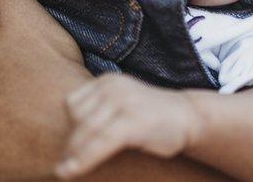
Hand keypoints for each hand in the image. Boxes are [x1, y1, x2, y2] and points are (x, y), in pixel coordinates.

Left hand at [56, 74, 201, 178]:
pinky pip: (101, 142)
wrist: (189, 116)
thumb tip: (68, 141)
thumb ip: (100, 111)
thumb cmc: (152, 117)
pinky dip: (84, 159)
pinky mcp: (133, 121)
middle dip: (70, 145)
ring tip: (65, 172)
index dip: (70, 127)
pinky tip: (73, 171)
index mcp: (107, 81)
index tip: (71, 148)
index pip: (73, 104)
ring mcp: (124, 102)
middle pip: (78, 119)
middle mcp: (113, 87)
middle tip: (64, 166)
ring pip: (87, 132)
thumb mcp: (122, 104)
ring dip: (73, 155)